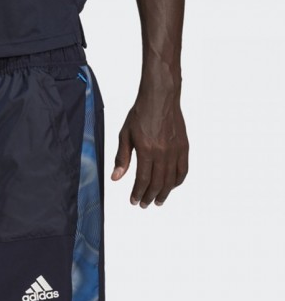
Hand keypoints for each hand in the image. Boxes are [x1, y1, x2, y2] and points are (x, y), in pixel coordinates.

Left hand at [112, 92, 188, 207]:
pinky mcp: (184, 146)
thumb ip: (121, 158)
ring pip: (171, 179)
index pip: (143, 179)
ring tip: (158, 201)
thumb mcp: (125, 135)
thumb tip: (116, 178)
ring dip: (164, 193)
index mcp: (147, 150)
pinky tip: (171, 186)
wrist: (160, 96)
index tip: (133, 201)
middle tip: (144, 204)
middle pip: (157, 183)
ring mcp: (175, 150)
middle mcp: (163, 152)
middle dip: (149, 197)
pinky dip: (177, 181)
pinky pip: (183, 169)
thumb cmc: (140, 114)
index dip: (138, 193)